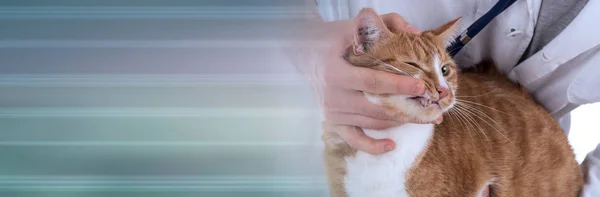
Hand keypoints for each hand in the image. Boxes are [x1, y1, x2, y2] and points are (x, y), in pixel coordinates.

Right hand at [318, 13, 438, 154]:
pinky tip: (392, 145)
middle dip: (408, 107)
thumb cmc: (336, 40)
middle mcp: (333, 95)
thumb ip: (385, 23)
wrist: (308, 56)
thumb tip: (414, 33)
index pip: (371, 81)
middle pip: (376, 106)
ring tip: (424, 116)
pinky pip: (355, 139)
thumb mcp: (355, 26)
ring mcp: (333, 112)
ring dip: (400, 120)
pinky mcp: (334, 122)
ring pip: (373, 121)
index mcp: (336, 71)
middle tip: (433, 106)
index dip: (397, 85)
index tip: (420, 86)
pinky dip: (373, 146)